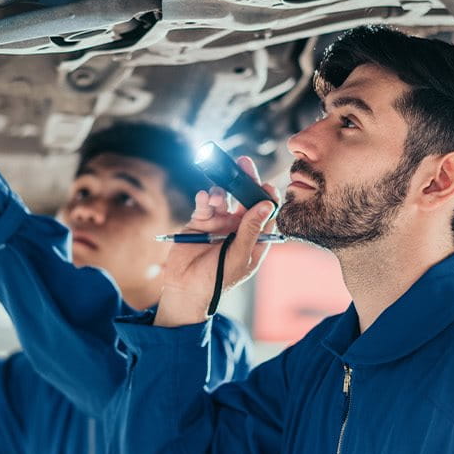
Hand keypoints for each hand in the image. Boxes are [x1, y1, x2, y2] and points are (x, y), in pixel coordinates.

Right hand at [154, 156, 278, 326]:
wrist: (186, 290)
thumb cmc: (217, 280)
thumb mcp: (239, 255)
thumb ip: (251, 229)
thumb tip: (266, 204)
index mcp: (254, 239)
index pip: (267, 213)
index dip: (268, 197)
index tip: (266, 184)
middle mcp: (238, 229)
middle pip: (246, 199)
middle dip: (245, 181)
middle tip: (243, 163)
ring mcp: (219, 224)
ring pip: (224, 198)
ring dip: (220, 192)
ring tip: (215, 196)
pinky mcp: (200, 222)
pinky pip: (204, 204)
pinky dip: (204, 198)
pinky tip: (204, 199)